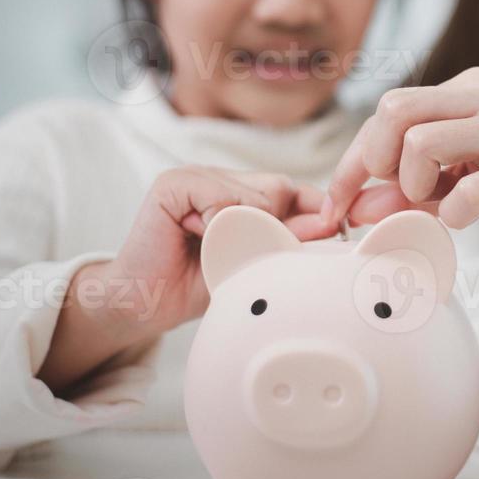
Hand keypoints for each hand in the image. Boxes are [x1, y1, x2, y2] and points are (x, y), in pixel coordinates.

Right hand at [109, 166, 329, 335]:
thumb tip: (335, 224)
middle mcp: (221, 176)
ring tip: (214, 250)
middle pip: (282, 188)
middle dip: (281, 229)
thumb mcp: (255, 262)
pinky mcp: (173, 183)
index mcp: (242, 191)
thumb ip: (289, 238)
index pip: (294, 190)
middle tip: (250, 255)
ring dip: (246, 233)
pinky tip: (195, 240)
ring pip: (258, 195)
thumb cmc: (197, 285)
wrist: (144, 304)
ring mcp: (196, 174)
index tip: (331, 237)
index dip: (314, 215)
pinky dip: (218, 228)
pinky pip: (223, 201)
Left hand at [321, 67, 478, 238]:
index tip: (340, 204)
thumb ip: (424, 185)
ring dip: (413, 187)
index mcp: (474, 88)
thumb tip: (361, 206)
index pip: (389, 109)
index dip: (354, 160)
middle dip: (375, 165)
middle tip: (392, 202)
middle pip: (393, 113)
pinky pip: (470, 190)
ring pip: (421, 144)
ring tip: (438, 206)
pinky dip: (452, 214)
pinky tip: (466, 220)